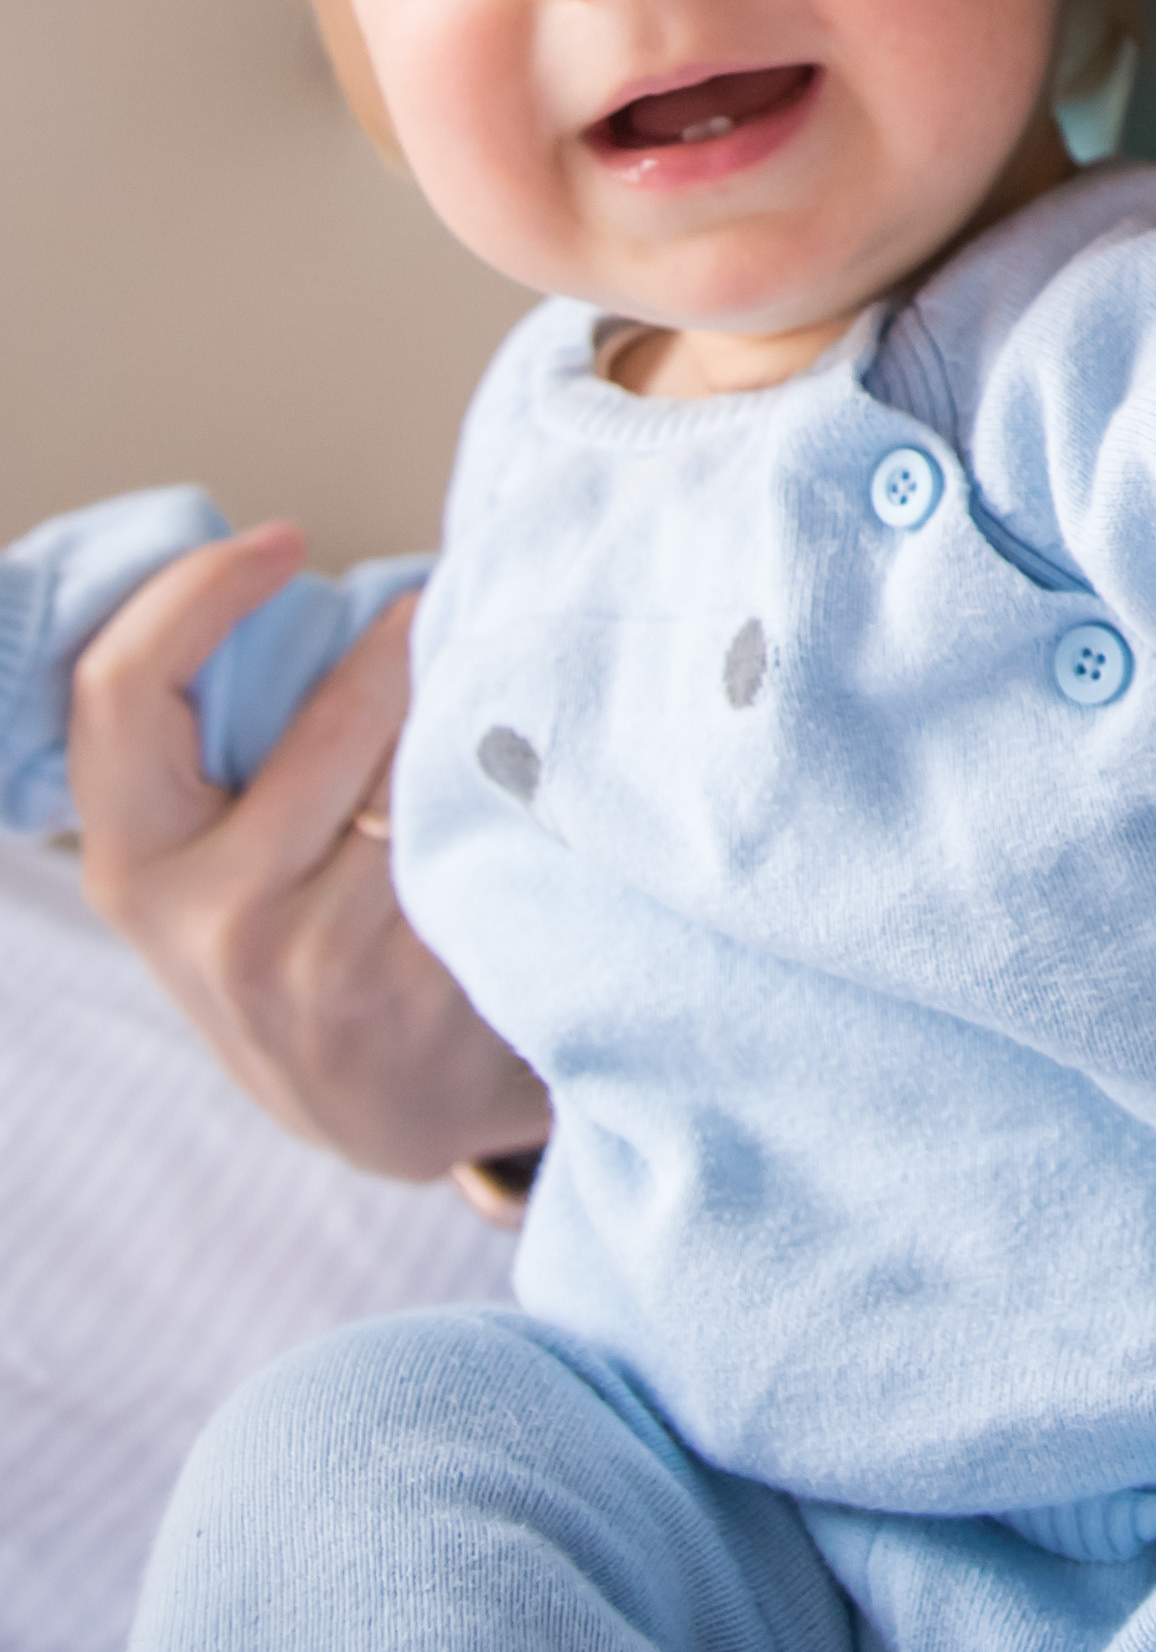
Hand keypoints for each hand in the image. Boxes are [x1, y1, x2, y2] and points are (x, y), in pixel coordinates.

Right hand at [68, 525, 548, 1180]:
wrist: (388, 1111)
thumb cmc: (302, 942)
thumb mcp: (212, 862)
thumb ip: (222, 749)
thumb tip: (292, 570)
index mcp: (135, 865)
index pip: (124, 688)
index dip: (198, 590)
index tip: (284, 539)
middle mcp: (214, 919)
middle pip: (329, 714)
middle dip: (404, 647)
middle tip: (448, 610)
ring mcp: (319, 961)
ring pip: (421, 774)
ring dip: (475, 716)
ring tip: (508, 690)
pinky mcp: (419, 987)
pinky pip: (478, 839)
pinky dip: (513, 791)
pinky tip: (536, 779)